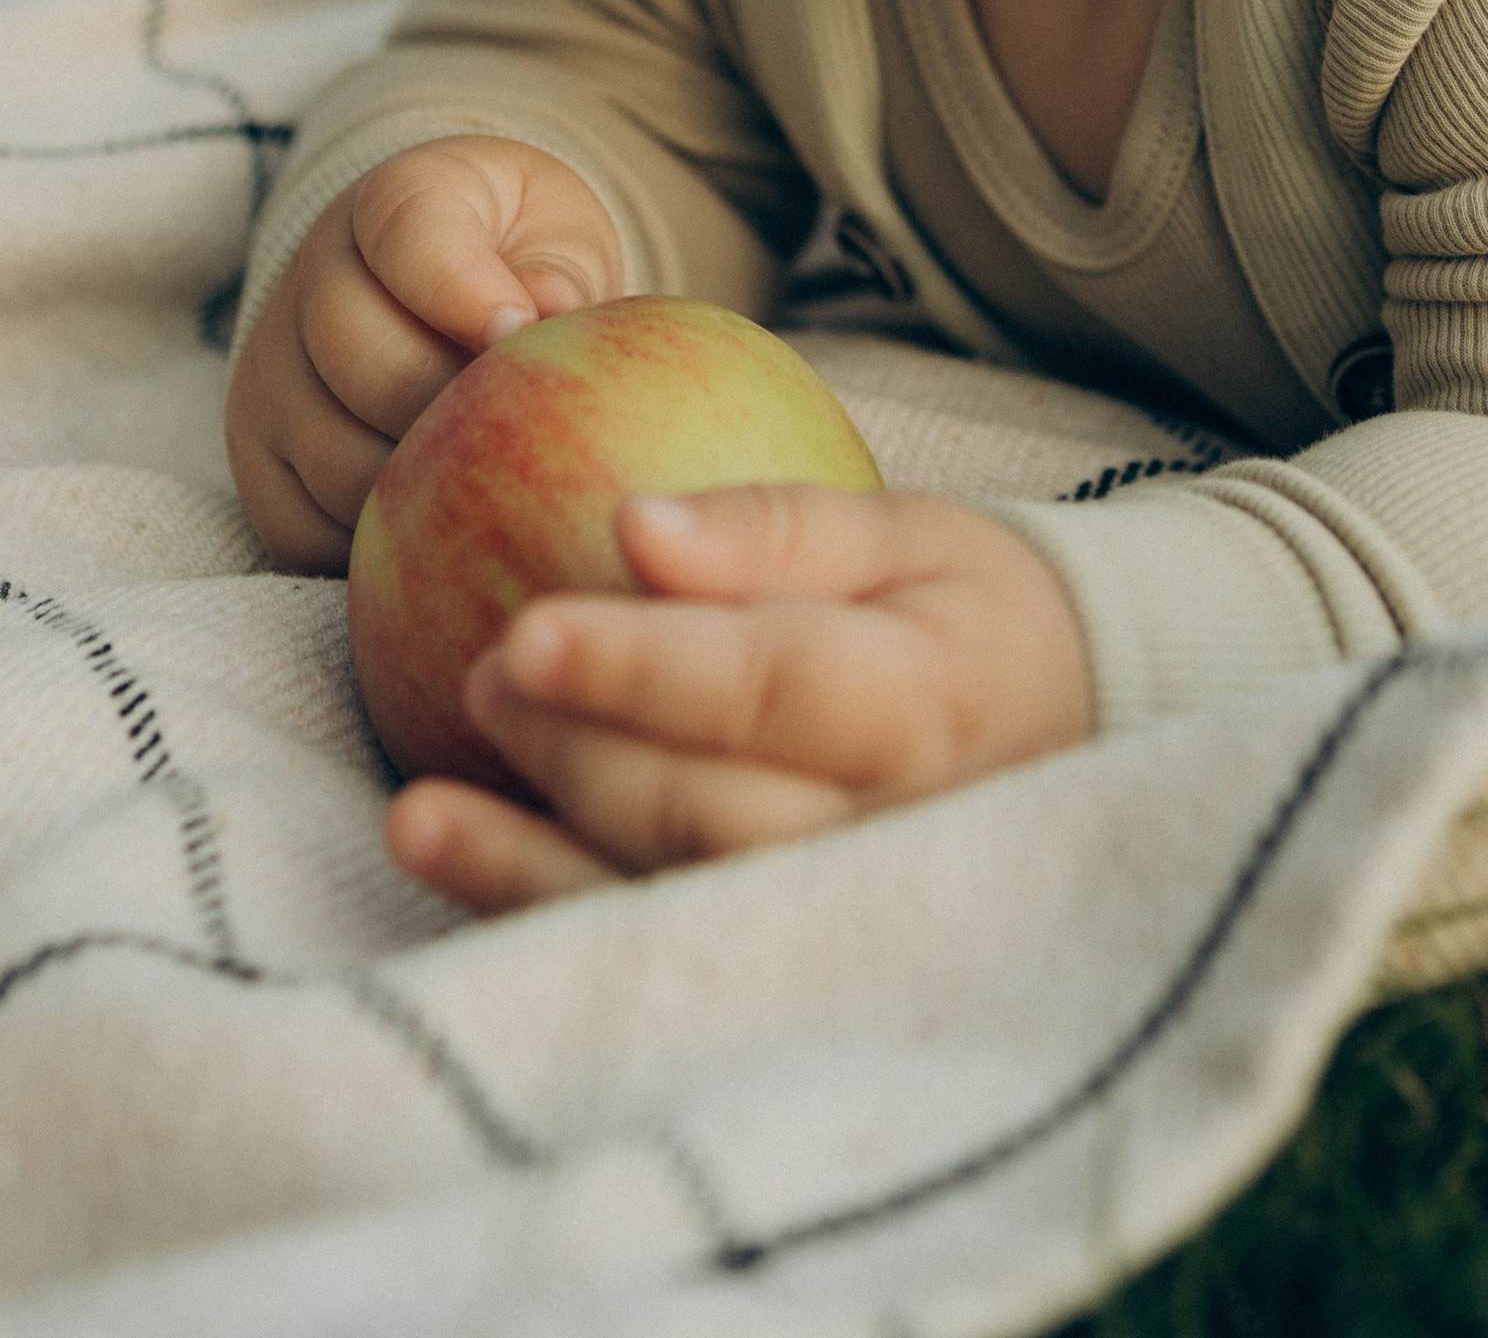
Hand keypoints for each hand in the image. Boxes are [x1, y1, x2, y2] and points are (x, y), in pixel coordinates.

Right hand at [226, 138, 623, 572]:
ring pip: (335, 456)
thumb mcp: (558, 234)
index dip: (469, 295)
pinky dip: (367, 539)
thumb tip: (548, 313)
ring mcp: (271, 368)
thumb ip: (560, 272)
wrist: (441, 283)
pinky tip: (430, 521)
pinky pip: (299, 525)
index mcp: (396, 199)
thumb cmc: (520, 259)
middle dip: (455, 410)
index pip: (412, 239)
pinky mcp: (255, 451)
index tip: (522, 332)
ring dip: (421, 485)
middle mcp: (310, 276)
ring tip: (484, 480)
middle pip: (369, 363)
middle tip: (518, 435)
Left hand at [386, 485, 1093, 913]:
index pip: (770, 688)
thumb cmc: (965, 610)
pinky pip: (652, 947)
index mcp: (925, 706)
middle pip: (710, 810)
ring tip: (421, 804)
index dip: (642, 668)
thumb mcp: (908, 531)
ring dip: (533, 860)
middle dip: (580, 748)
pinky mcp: (789, 961)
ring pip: (671, 900)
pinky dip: (539, 910)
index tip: (525, 629)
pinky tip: (445, 858)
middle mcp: (891, 835)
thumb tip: (634, 526)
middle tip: (483, 670)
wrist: (1067, 730)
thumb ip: (780, 529)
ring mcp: (841, 922)